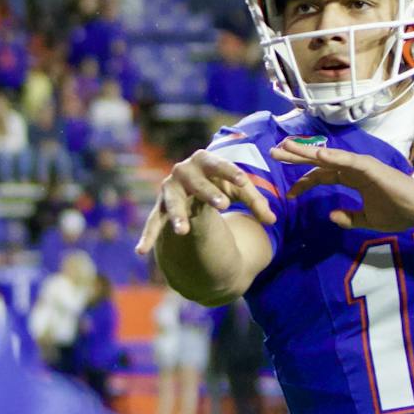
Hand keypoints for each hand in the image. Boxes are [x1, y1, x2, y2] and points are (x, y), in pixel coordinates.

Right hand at [135, 148, 276, 254]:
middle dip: (207, 191)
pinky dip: (148, 236)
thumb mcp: (240, 191)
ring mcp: (169, 190)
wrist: (194, 187)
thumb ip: (257, 204)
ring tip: (183, 232)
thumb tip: (273, 221)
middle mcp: (183, 172)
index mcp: (205, 161)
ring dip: (177, 215)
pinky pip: (154, 222)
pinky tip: (140, 252)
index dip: (230, 172)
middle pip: (195, 181)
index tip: (243, 181)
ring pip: (172, 202)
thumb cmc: (221, 184)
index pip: (218, 164)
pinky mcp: (160, 208)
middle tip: (223, 204)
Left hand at [270, 139, 413, 232]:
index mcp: (353, 179)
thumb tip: (331, 216)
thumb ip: (350, 217)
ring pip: (328, 156)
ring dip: (307, 151)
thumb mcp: (368, 220)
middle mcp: (354, 168)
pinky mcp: (370, 167)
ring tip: (286, 146)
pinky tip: (316, 154)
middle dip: (296, 157)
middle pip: (320, 161)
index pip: (323, 176)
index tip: (289, 193)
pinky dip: (332, 156)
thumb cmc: (400, 212)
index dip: (304, 182)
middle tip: (274, 152)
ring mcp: (361, 165)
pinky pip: (347, 160)